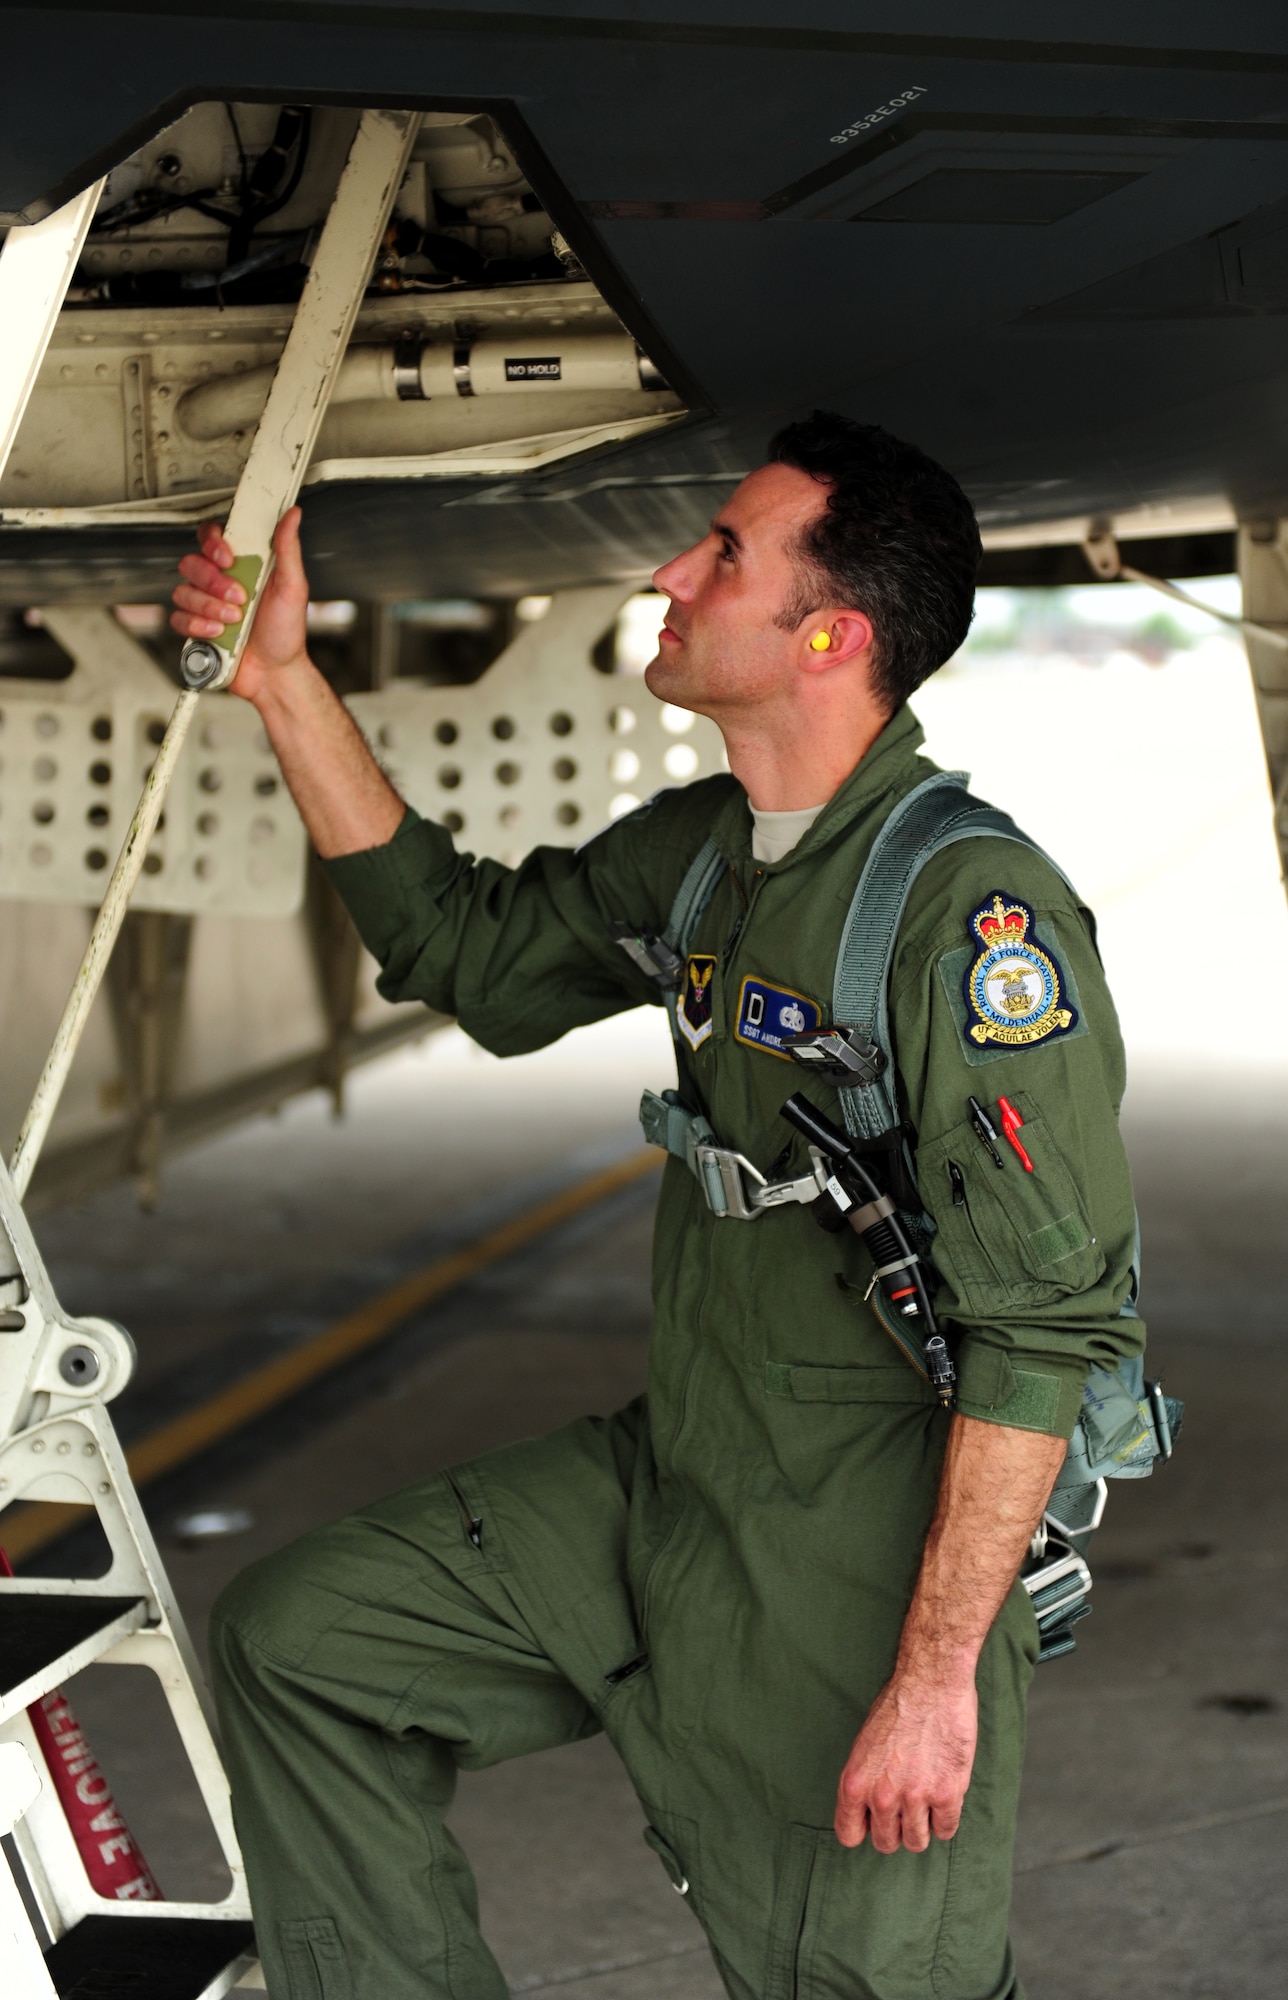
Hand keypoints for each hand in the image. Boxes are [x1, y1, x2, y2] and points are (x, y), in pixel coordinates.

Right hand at [169, 507, 310, 703]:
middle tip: (239, 598)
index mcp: (242, 566)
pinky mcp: (195, 627)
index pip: (212, 538)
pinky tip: (219, 633)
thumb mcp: (293, 587)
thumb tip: (292, 516)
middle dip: (214, 582)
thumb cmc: (285, 633)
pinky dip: (198, 626)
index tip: (228, 558)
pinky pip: (179, 619)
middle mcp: (220, 582)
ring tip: (235, 620)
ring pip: (183, 591)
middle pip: (191, 562)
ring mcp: (206, 604)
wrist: (275, 673)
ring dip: (210, 607)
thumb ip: (288, 549)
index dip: (213, 544)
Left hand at [834, 1667, 977, 1852]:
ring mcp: (915, 1798)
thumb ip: (865, 1781)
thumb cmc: (898, 1705)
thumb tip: (868, 1810)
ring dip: (921, 1827)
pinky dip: (945, 1820)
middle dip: (895, 1830)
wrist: (931, 1683)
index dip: (863, 1830)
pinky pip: (946, 1830)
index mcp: (855, 1783)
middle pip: (886, 1843)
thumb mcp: (864, 1744)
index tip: (874, 1823)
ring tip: (925, 1803)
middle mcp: (882, 1796)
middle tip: (905, 1810)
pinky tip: (944, 1799)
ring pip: (917, 1842)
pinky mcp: (947, 1794)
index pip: (849, 1834)